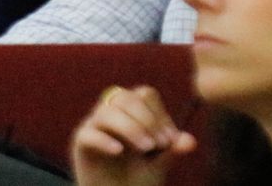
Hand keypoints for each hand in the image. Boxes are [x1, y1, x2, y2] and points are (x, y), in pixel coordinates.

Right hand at [70, 85, 195, 185]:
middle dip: (146, 118)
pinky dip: (105, 140)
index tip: (169, 140)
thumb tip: (190, 141)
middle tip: (158, 145)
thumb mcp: (158, 165)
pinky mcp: (81, 145)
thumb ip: (171, 151)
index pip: (144, 95)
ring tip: (146, 149)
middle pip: (124, 97)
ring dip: (130, 127)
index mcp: (131, 115)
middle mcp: (111, 115)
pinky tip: (119, 152)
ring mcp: (94, 128)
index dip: (159, 113)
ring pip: (107, 112)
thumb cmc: (136, 180)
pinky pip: (89, 134)